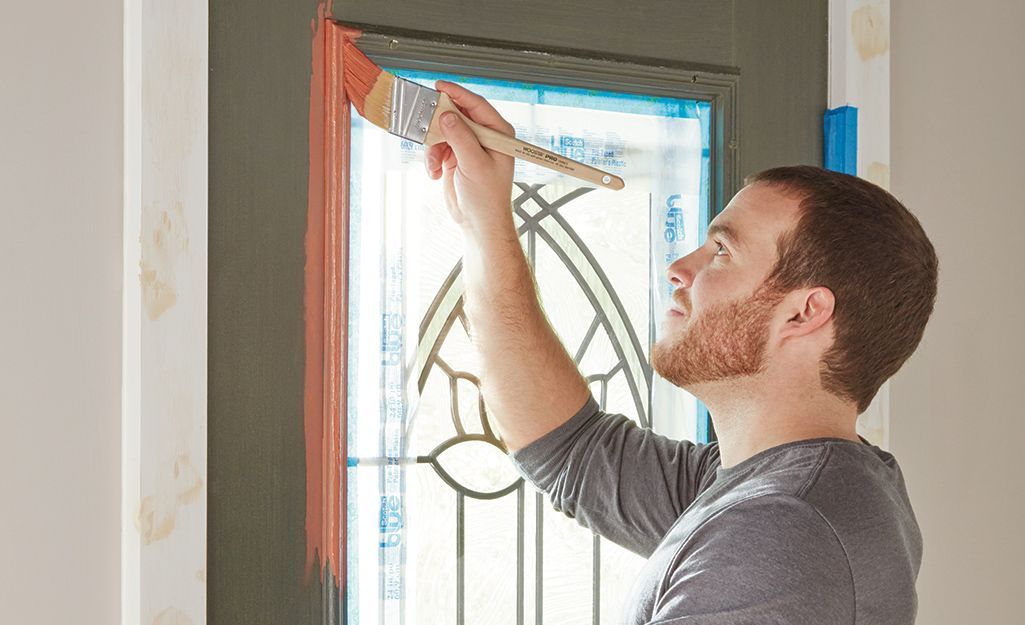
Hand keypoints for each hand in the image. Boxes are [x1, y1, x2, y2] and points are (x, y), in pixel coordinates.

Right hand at [424, 81, 515, 236]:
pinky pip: (436, 146)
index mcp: (498, 133)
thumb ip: (460, 137)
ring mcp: (468, 145)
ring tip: (434, 165)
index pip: (477, 105)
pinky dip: (431, 159)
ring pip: (442, 131)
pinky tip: (434, 173)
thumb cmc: (487, 198)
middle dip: (439, 123)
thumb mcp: (474, 164)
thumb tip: (446, 115)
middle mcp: (483, 136)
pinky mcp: (454, 156)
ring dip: (433, 147)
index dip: (458, 94)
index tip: (439, 87)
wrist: (478, 222)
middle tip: (425, 125)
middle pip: (456, 114)